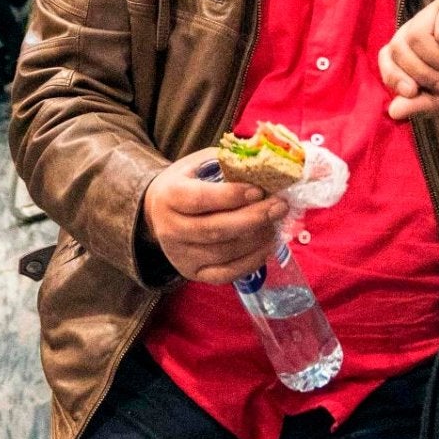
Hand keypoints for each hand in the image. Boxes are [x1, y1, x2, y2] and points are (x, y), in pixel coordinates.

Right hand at [141, 150, 283, 283]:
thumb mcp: (198, 164)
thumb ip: (227, 163)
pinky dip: (251, 262)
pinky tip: (267, 246)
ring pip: (224, 253)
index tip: (259, 190)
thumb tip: (264, 165)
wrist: (158, 212)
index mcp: (170, 196)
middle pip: (215, 229)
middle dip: (253, 218)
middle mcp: (170, 229)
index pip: (201, 199)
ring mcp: (180, 255)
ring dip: (256, 239)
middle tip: (280, 206)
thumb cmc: (186, 183)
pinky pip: (226, 274)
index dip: (232, 196)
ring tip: (276, 223)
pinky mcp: (192, 273)